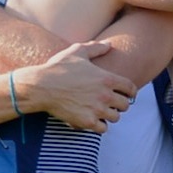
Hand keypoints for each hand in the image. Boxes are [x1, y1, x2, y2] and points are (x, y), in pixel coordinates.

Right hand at [21, 41, 137, 132]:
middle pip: (125, 105)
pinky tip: (93, 120)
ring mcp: (97, 110)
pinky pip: (103, 129)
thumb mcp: (77, 52)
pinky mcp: (87, 122)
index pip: (131, 88)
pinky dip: (100, 126)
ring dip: (110, 115)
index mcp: (107, 78)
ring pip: (115, 118)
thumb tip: (109, 44)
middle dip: (120, 104)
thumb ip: (96, 47)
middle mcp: (105, 95)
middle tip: (112, 103)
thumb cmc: (58, 67)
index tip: (126, 94)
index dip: (130, 92)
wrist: (41, 86)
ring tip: (102, 112)